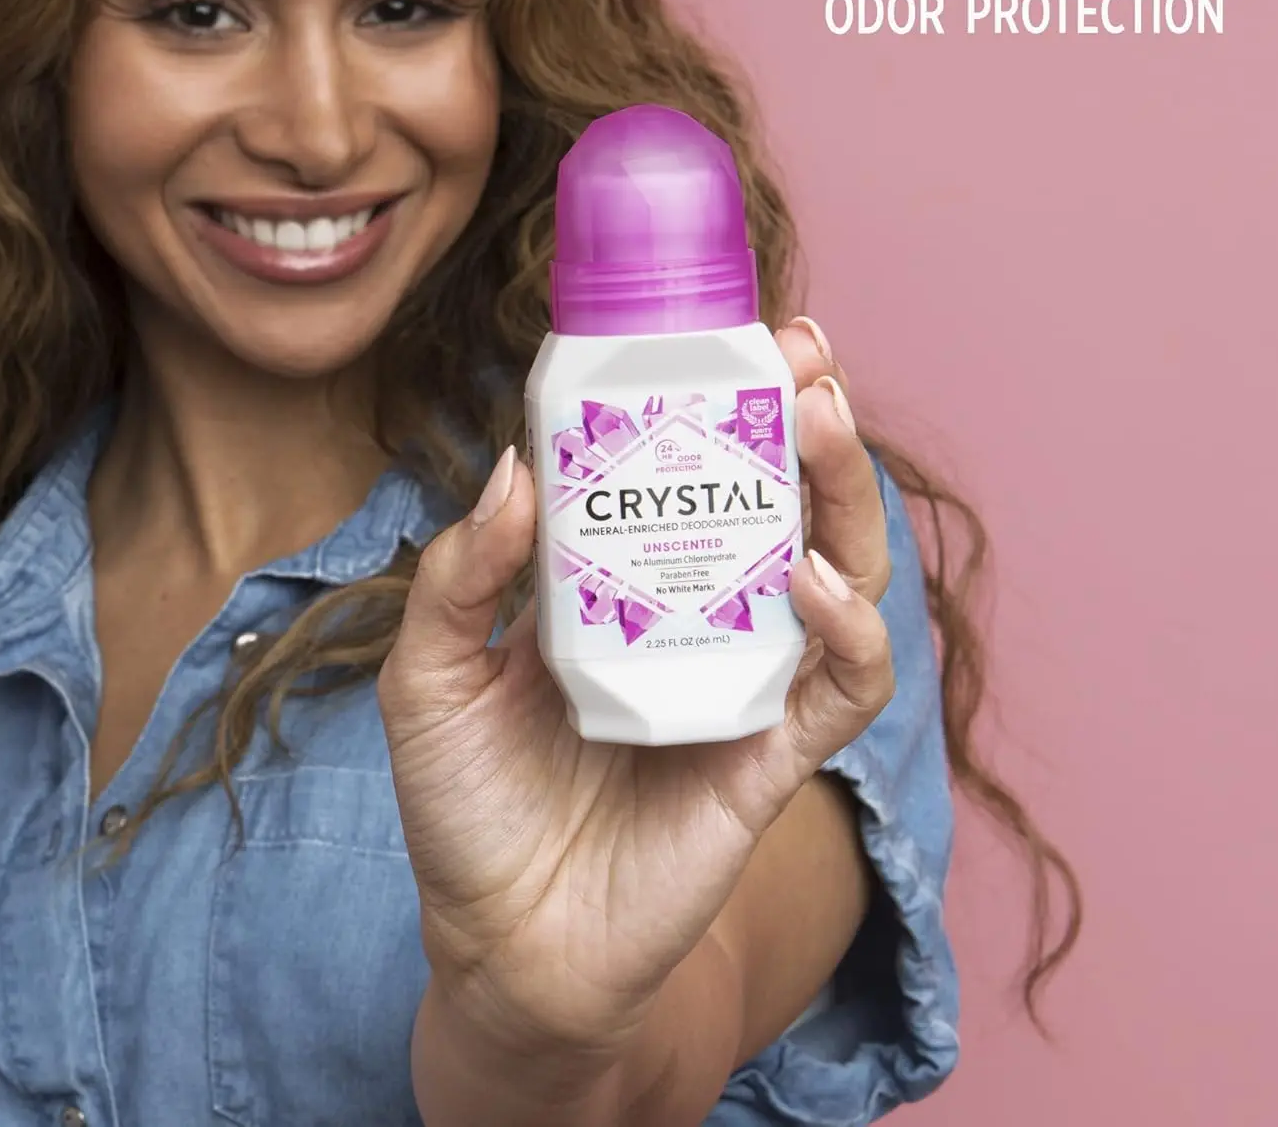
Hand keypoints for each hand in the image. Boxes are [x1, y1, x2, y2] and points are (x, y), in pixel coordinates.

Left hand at [377, 317, 894, 1060]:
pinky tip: (807, 581)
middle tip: (802, 353)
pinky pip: (844, 684)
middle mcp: (697, 619)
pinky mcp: (773, 754)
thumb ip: (463, 574)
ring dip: (839, 492)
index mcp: (621, 586)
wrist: (502, 947)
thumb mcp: (430, 676)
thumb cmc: (465, 808)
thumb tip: (515, 463)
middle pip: (779, 501)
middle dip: (803, 419)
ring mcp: (744, 680)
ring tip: (819, 422)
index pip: (687, 472)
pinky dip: (847, 628)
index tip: (717, 331)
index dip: (712, 402)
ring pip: (838, 570)